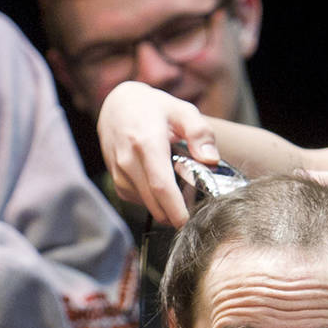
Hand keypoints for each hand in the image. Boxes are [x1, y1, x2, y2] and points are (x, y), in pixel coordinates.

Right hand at [97, 80, 218, 226]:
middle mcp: (128, 161)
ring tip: (181, 194)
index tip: (191, 222)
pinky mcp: (116, 180)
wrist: (116, 105)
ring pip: (146, 204)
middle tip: (196, 212)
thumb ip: (200, 132)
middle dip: (175, 215)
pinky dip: (153, 201)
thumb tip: (211, 160)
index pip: (161, 186)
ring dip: (164, 208)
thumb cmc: (153, 107)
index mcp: (147, 143)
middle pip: (154, 202)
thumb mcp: (182, 110)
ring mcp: (119, 172)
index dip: (176, 210)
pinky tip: (163, 188)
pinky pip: (138, 200)